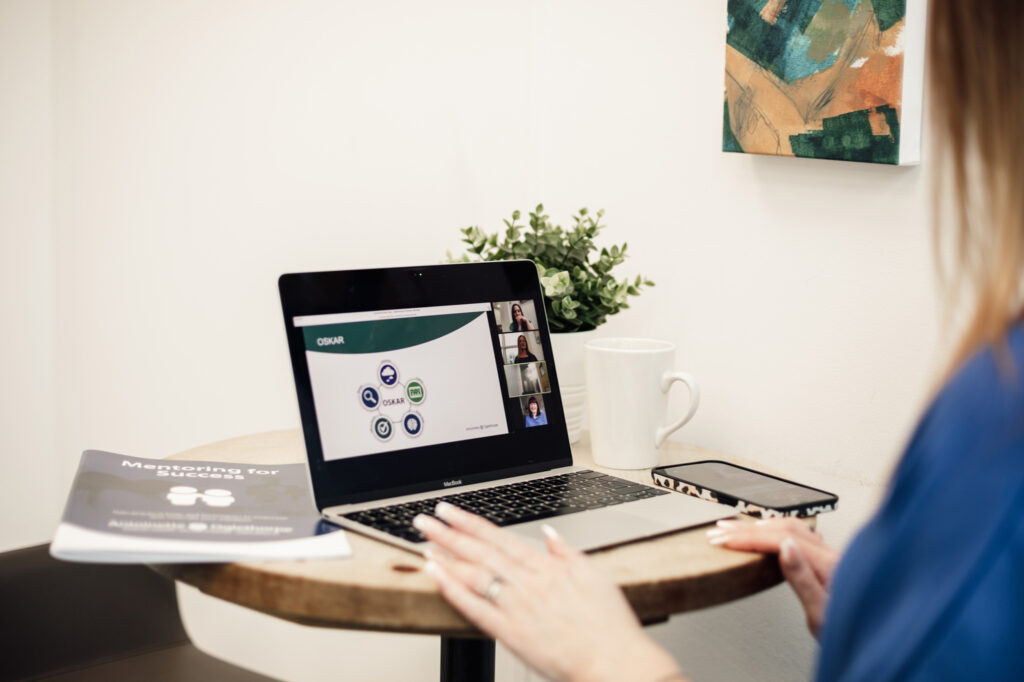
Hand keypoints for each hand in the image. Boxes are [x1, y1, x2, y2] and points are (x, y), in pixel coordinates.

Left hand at [414, 502, 686, 681]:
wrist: (614, 661)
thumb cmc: (608, 625)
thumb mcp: (593, 576)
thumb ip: (566, 552)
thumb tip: (550, 535)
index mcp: (545, 567)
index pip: (498, 537)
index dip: (470, 523)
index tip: (449, 511)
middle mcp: (527, 582)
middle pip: (479, 551)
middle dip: (449, 533)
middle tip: (424, 519)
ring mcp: (516, 606)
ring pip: (473, 574)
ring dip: (446, 556)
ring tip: (424, 543)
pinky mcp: (510, 633)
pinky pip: (474, 608)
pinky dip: (453, 590)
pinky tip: (436, 576)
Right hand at [708, 518, 837, 637]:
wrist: (870, 640)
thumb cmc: (850, 633)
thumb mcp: (821, 614)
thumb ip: (803, 579)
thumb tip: (785, 547)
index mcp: (830, 564)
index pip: (781, 540)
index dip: (749, 538)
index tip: (724, 539)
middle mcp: (832, 555)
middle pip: (784, 529)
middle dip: (748, 530)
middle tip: (719, 531)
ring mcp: (831, 556)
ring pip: (792, 528)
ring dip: (761, 527)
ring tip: (736, 529)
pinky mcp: (828, 561)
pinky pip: (800, 535)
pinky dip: (777, 530)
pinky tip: (767, 534)